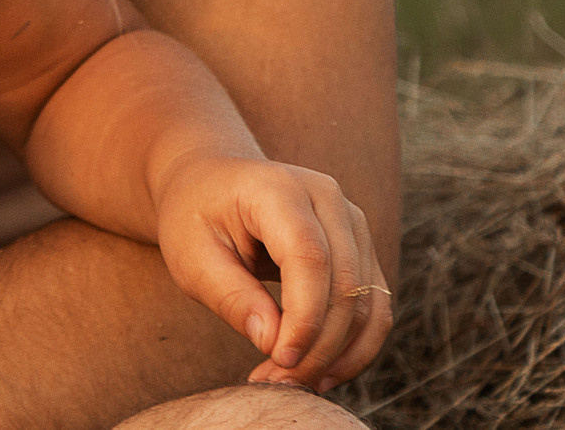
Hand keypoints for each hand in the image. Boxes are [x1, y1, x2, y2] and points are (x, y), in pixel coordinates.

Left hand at [152, 152, 391, 390]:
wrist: (210, 181)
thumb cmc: (194, 216)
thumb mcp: (191, 255)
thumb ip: (231, 296)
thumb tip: (273, 342)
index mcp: (278, 189)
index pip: (309, 258)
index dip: (304, 318)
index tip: (280, 360)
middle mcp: (326, 198)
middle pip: (345, 285)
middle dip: (317, 347)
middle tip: (275, 383)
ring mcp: (351, 221)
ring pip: (367, 303)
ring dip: (337, 355)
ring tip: (290, 382)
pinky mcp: (360, 247)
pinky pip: (374, 306)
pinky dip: (352, 346)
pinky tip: (318, 371)